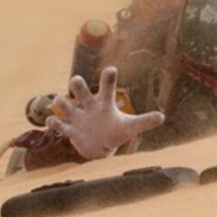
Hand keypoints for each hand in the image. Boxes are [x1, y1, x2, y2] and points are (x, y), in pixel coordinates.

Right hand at [47, 67, 164, 159]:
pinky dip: (54, 122)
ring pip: (64, 104)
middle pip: (80, 90)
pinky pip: (58, 123)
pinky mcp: (70, 129)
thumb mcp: (130, 127)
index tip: (112, 69)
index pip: (107, 87)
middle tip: (76, 81)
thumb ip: (145, 121)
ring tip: (62, 102)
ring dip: (62, 102)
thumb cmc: (116, 132)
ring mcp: (78, 117)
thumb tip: (162, 117)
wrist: (100, 146)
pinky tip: (54, 120)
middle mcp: (89, 106)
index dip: (108, 78)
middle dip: (77, 84)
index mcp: (104, 103)